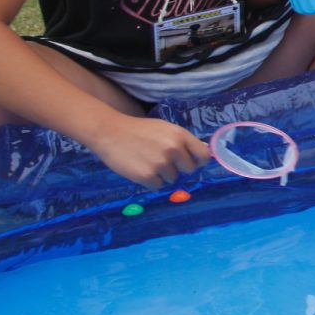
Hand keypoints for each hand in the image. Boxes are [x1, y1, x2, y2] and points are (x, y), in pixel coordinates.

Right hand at [90, 116, 208, 188]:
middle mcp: (173, 149)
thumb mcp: (165, 129)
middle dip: (178, 167)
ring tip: (147, 161)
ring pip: (172, 178)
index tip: (193, 162)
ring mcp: (160, 164)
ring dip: (162, 174)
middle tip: (162, 160)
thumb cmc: (139, 130)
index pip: (203, 155)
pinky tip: (140, 168)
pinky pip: (157, 185)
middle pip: (189, 169)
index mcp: (180, 135)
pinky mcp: (147, 176)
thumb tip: (205, 152)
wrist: (109, 132)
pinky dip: (150, 181)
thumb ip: (183, 141)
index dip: (199, 161)